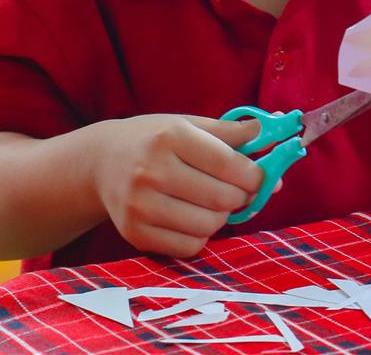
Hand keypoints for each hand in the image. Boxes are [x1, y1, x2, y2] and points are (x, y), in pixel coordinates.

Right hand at [90, 114, 265, 257]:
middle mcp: (152, 171)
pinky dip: (201, 237)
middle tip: (239, 191)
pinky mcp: (134, 233)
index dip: (254, 174)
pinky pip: (188, 247)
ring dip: (222, 217)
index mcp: (170, 137)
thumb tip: (270, 141)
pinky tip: (195, 218)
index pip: (228, 163)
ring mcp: (140, 205)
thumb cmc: (153, 140)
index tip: (258, 176)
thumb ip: (230, 133)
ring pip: (207, 226)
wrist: (100, 163)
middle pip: (221, 198)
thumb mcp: (186, 123)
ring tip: (216, 204)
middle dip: (241, 197)